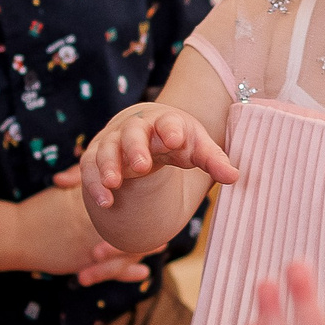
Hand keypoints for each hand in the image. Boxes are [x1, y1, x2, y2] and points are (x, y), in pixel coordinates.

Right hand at [17, 182, 156, 283]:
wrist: (15, 234)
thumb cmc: (40, 212)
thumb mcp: (63, 194)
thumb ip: (82, 185)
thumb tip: (97, 177)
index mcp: (90, 203)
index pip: (124, 199)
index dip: (144, 199)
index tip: (160, 197)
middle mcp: (93, 222)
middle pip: (130, 224)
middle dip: (150, 225)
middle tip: (168, 223)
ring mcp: (89, 243)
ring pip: (124, 247)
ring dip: (143, 248)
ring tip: (161, 246)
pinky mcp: (83, 261)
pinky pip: (110, 269)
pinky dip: (127, 272)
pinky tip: (142, 273)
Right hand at [80, 101, 237, 209]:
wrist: (148, 129)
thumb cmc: (178, 141)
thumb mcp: (198, 148)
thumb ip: (215, 161)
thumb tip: (235, 177)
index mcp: (166, 123)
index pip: (169, 122)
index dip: (171, 129)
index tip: (175, 139)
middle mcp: (137, 128)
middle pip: (132, 133)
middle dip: (135, 147)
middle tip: (141, 165)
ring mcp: (114, 141)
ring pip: (106, 149)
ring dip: (108, 166)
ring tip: (113, 184)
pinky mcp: (97, 156)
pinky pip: (90, 167)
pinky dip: (94, 183)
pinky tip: (104, 202)